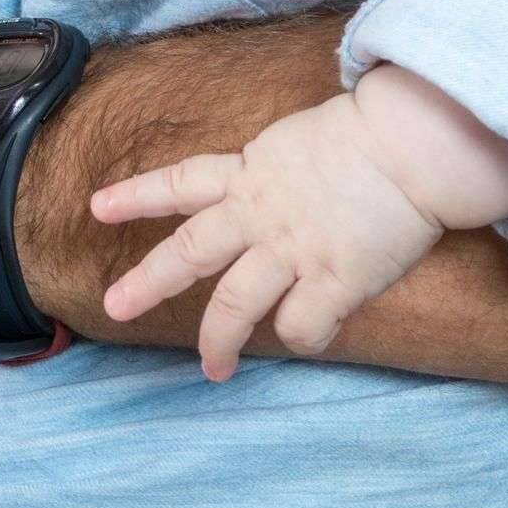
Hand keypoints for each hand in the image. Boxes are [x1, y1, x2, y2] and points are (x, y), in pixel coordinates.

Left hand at [92, 93, 440, 378]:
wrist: (410, 145)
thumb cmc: (366, 139)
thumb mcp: (297, 145)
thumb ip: (273, 181)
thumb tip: (265, 214)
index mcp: (250, 172)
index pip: (181, 182)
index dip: (137, 195)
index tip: (97, 207)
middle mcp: (260, 211)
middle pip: (190, 249)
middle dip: (148, 280)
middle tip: (113, 306)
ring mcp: (292, 247)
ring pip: (235, 302)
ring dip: (218, 340)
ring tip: (213, 368)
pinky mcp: (332, 279)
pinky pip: (301, 327)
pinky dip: (300, 336)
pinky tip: (308, 332)